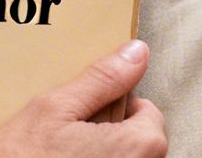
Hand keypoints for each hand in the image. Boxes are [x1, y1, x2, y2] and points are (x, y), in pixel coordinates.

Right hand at [0, 40, 167, 157]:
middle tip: (65, 136)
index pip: (147, 112)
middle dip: (106, 134)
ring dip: (96, 154)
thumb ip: (102, 79)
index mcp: (138, 147)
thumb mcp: (53, 109)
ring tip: (57, 155)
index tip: (83, 113)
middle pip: (137, 142)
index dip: (113, 106)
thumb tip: (135, 54)